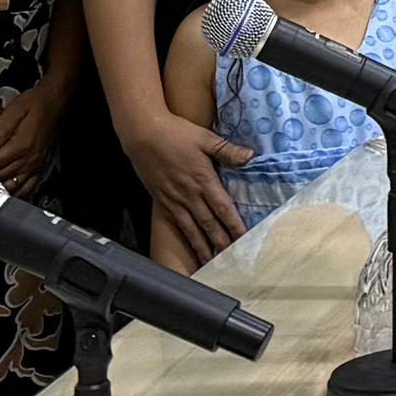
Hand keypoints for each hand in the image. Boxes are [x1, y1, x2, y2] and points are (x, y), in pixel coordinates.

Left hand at [0, 64, 73, 182]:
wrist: (57, 101)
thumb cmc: (35, 103)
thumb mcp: (15, 109)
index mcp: (22, 145)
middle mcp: (30, 159)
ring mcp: (37, 166)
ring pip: (11, 186)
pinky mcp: (42, 168)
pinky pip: (27, 188)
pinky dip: (13, 192)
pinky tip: (3, 189)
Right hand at [123, 101, 253, 263]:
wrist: (143, 135)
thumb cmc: (176, 134)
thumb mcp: (206, 138)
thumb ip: (228, 150)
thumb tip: (252, 156)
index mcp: (204, 180)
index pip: (223, 209)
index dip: (235, 226)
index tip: (245, 239)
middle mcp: (190, 195)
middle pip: (209, 225)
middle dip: (222, 243)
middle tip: (233, 259)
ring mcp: (174, 200)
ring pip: (192, 230)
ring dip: (203, 247)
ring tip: (213, 262)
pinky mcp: (162, 201)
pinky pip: (176, 225)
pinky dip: (185, 238)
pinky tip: (191, 247)